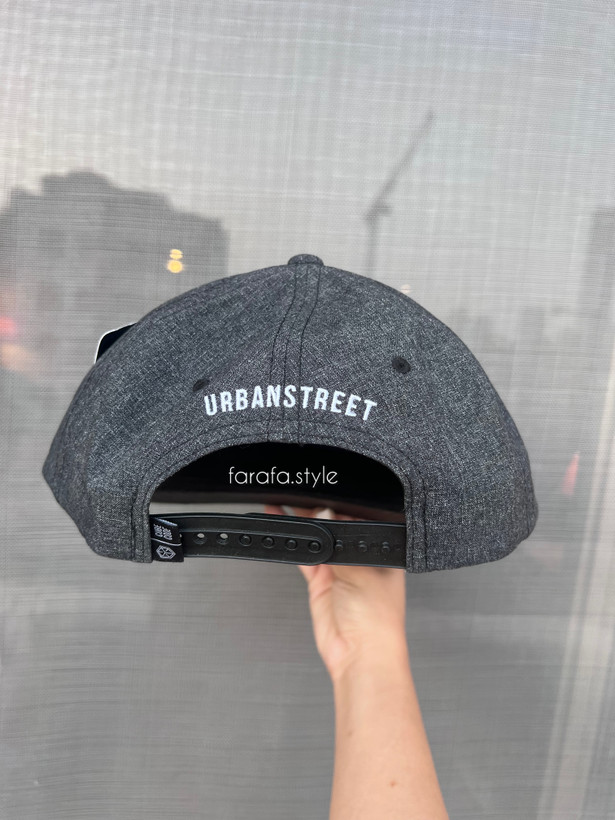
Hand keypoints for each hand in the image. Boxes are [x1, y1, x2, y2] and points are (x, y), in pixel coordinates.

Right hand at [263, 504, 407, 682]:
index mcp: (381, 550)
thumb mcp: (361, 572)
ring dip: (303, 525)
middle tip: (301, 496)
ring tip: (285, 506)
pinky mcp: (322, 582)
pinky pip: (305, 557)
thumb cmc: (378, 620)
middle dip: (319, 513)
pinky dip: (295, 545)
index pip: (359, 519)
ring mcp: (340, 570)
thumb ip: (340, 544)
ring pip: (318, 540)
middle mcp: (360, 558)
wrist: (360, 656)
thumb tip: (325, 515)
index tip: (325, 492)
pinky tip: (286, 530)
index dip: (342, 505)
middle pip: (336, 527)